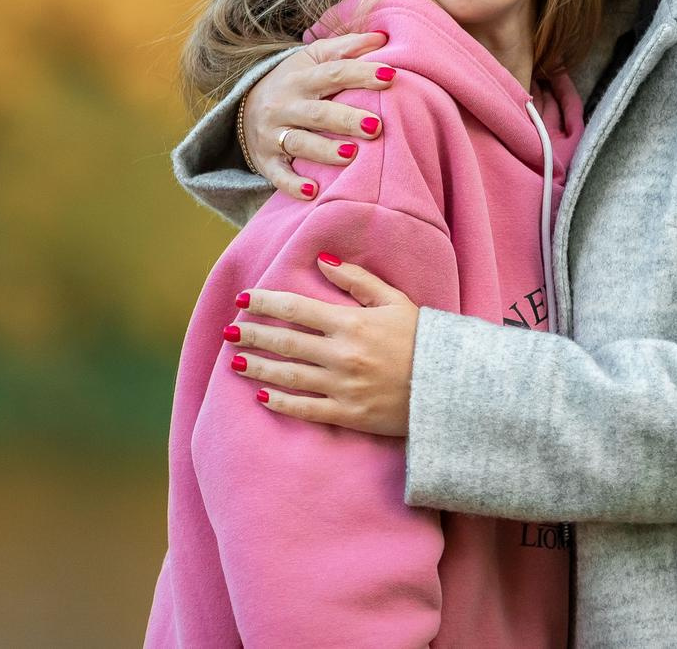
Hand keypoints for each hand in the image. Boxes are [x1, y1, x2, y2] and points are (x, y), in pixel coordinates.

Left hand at [228, 257, 418, 436]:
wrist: (448, 386)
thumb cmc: (422, 338)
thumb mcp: (395, 300)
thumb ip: (358, 280)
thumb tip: (322, 262)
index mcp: (351, 323)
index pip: (297, 309)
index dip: (266, 303)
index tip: (243, 300)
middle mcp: (341, 354)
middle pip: (285, 342)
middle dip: (252, 335)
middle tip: (228, 331)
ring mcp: (342, 387)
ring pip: (288, 376)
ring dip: (258, 367)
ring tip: (234, 362)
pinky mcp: (347, 414)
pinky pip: (305, 408)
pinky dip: (280, 402)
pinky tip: (261, 395)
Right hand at [243, 31, 392, 198]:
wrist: (242, 108)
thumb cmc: (293, 82)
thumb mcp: (312, 58)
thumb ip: (346, 47)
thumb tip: (383, 37)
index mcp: (301, 78)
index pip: (334, 73)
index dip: (361, 73)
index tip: (391, 76)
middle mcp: (286, 105)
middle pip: (318, 112)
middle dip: (346, 119)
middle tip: (376, 126)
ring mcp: (274, 135)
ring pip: (300, 143)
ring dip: (325, 151)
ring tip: (352, 155)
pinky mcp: (267, 162)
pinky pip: (279, 176)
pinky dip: (294, 185)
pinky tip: (313, 191)